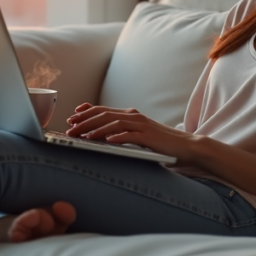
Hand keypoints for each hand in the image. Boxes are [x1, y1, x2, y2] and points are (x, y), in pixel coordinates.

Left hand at [64, 103, 203, 165]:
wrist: (186, 146)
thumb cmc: (160, 143)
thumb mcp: (138, 134)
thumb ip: (123, 131)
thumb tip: (102, 134)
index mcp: (131, 115)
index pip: (104, 109)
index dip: (86, 112)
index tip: (72, 116)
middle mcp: (134, 116)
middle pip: (104, 115)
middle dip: (85, 121)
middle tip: (70, 127)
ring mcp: (142, 125)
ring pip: (113, 123)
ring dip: (95, 129)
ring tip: (82, 136)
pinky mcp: (149, 137)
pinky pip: (130, 135)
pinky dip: (116, 136)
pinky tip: (105, 141)